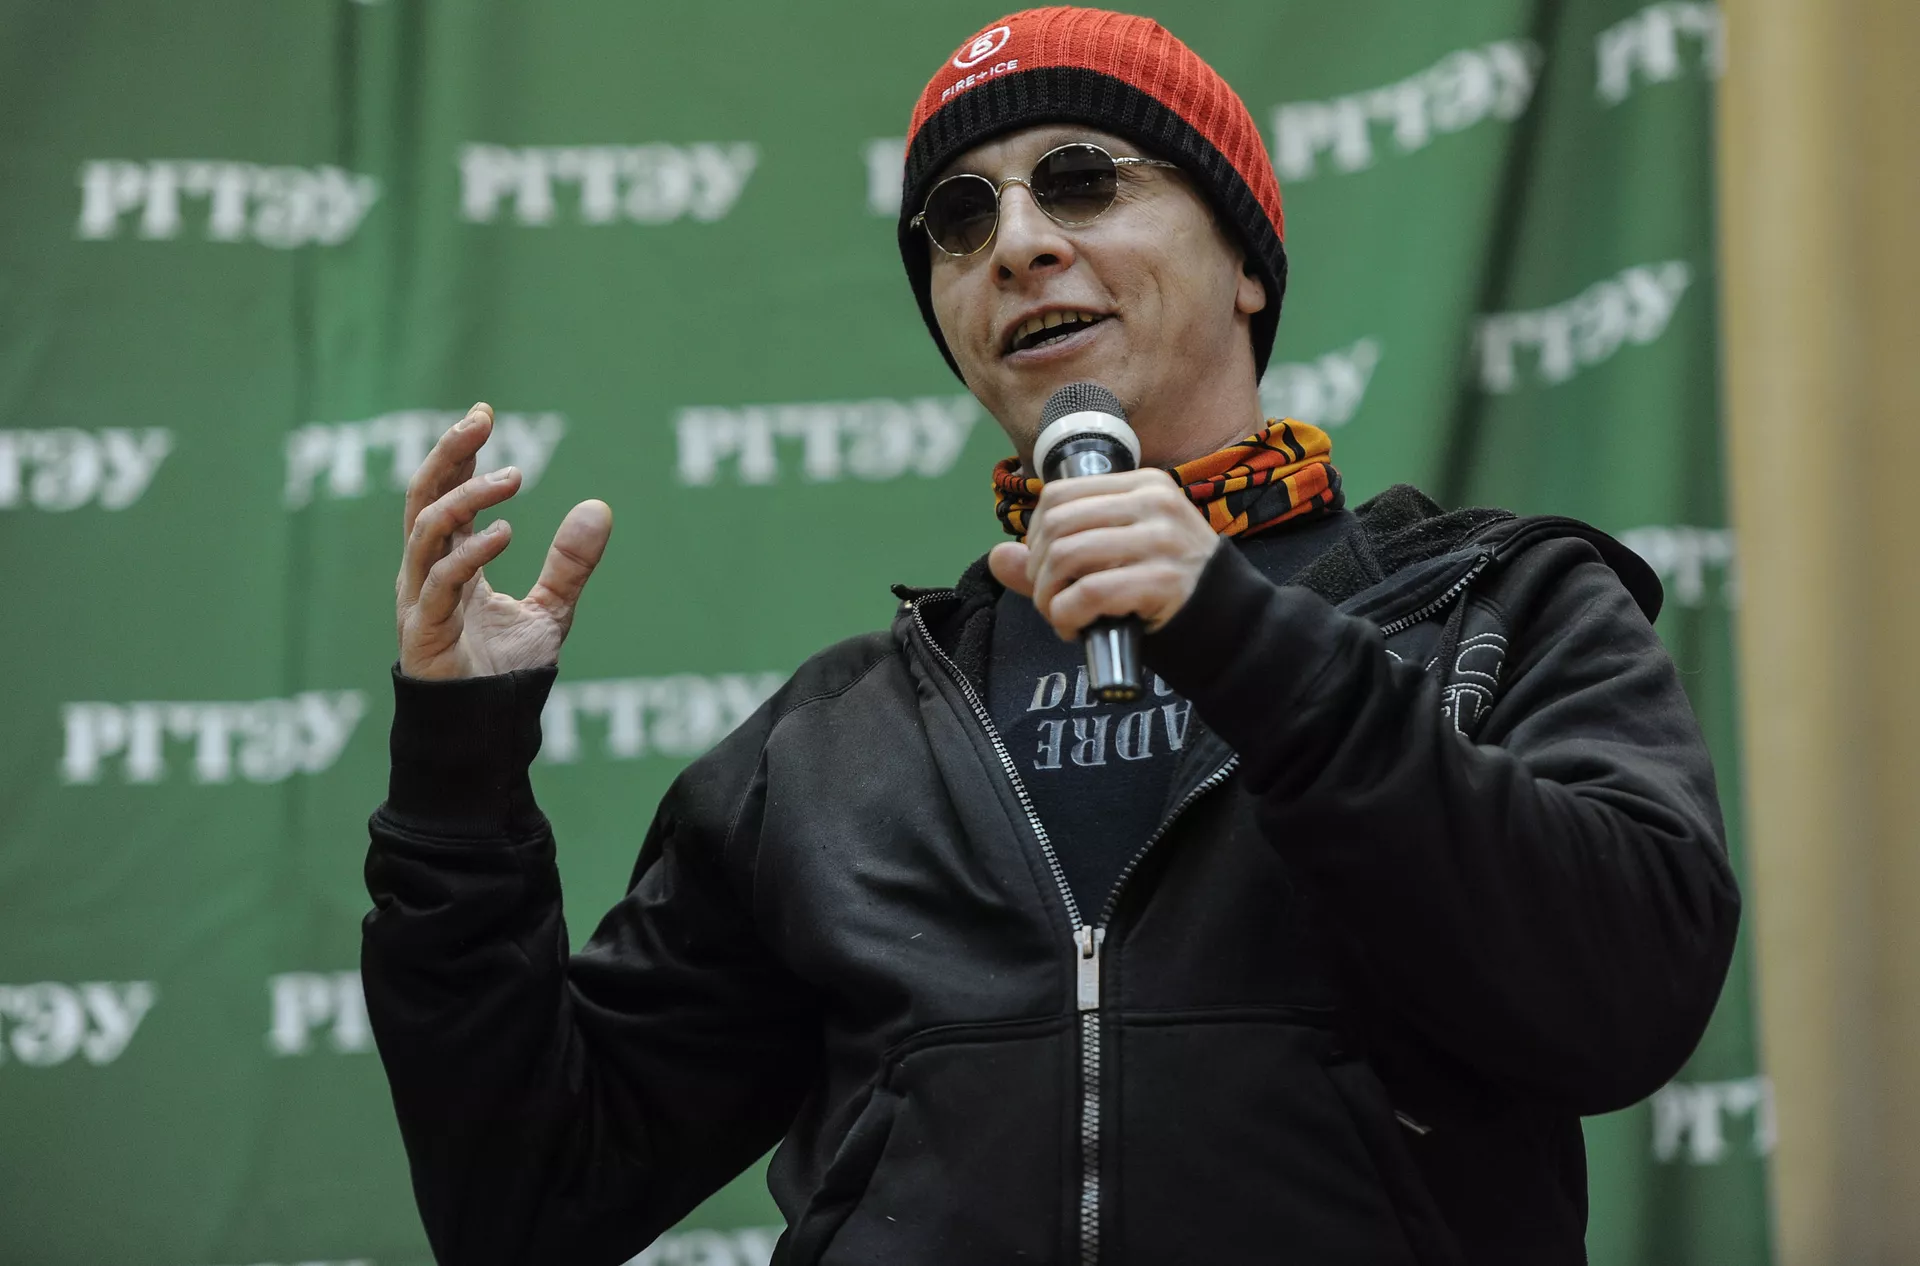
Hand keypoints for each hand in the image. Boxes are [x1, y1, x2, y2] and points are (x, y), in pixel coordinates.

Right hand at [396, 403, 612, 679]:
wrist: (490, 730)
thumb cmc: (507, 673)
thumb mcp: (552, 608)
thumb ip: (571, 563)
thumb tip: (599, 507)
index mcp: (449, 562)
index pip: (445, 493)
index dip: (458, 453)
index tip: (484, 414)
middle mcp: (426, 572)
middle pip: (423, 497)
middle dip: (447, 454)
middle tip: (480, 420)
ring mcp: (420, 599)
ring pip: (426, 529)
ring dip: (466, 496)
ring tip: (513, 478)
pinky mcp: (425, 629)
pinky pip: (441, 580)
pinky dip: (471, 552)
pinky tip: (506, 533)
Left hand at [987, 468, 1218, 640]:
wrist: (1231, 624)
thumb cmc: (1169, 589)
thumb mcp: (1118, 558)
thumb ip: (1059, 555)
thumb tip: (997, 557)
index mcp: (1144, 486)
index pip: (1060, 494)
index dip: (1034, 536)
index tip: (1043, 568)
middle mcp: (1154, 504)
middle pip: (1056, 525)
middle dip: (1037, 570)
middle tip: (1049, 600)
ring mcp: (1162, 541)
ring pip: (1066, 556)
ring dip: (1047, 596)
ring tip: (1060, 616)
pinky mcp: (1164, 580)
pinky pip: (1089, 592)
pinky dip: (1067, 616)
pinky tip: (1076, 629)